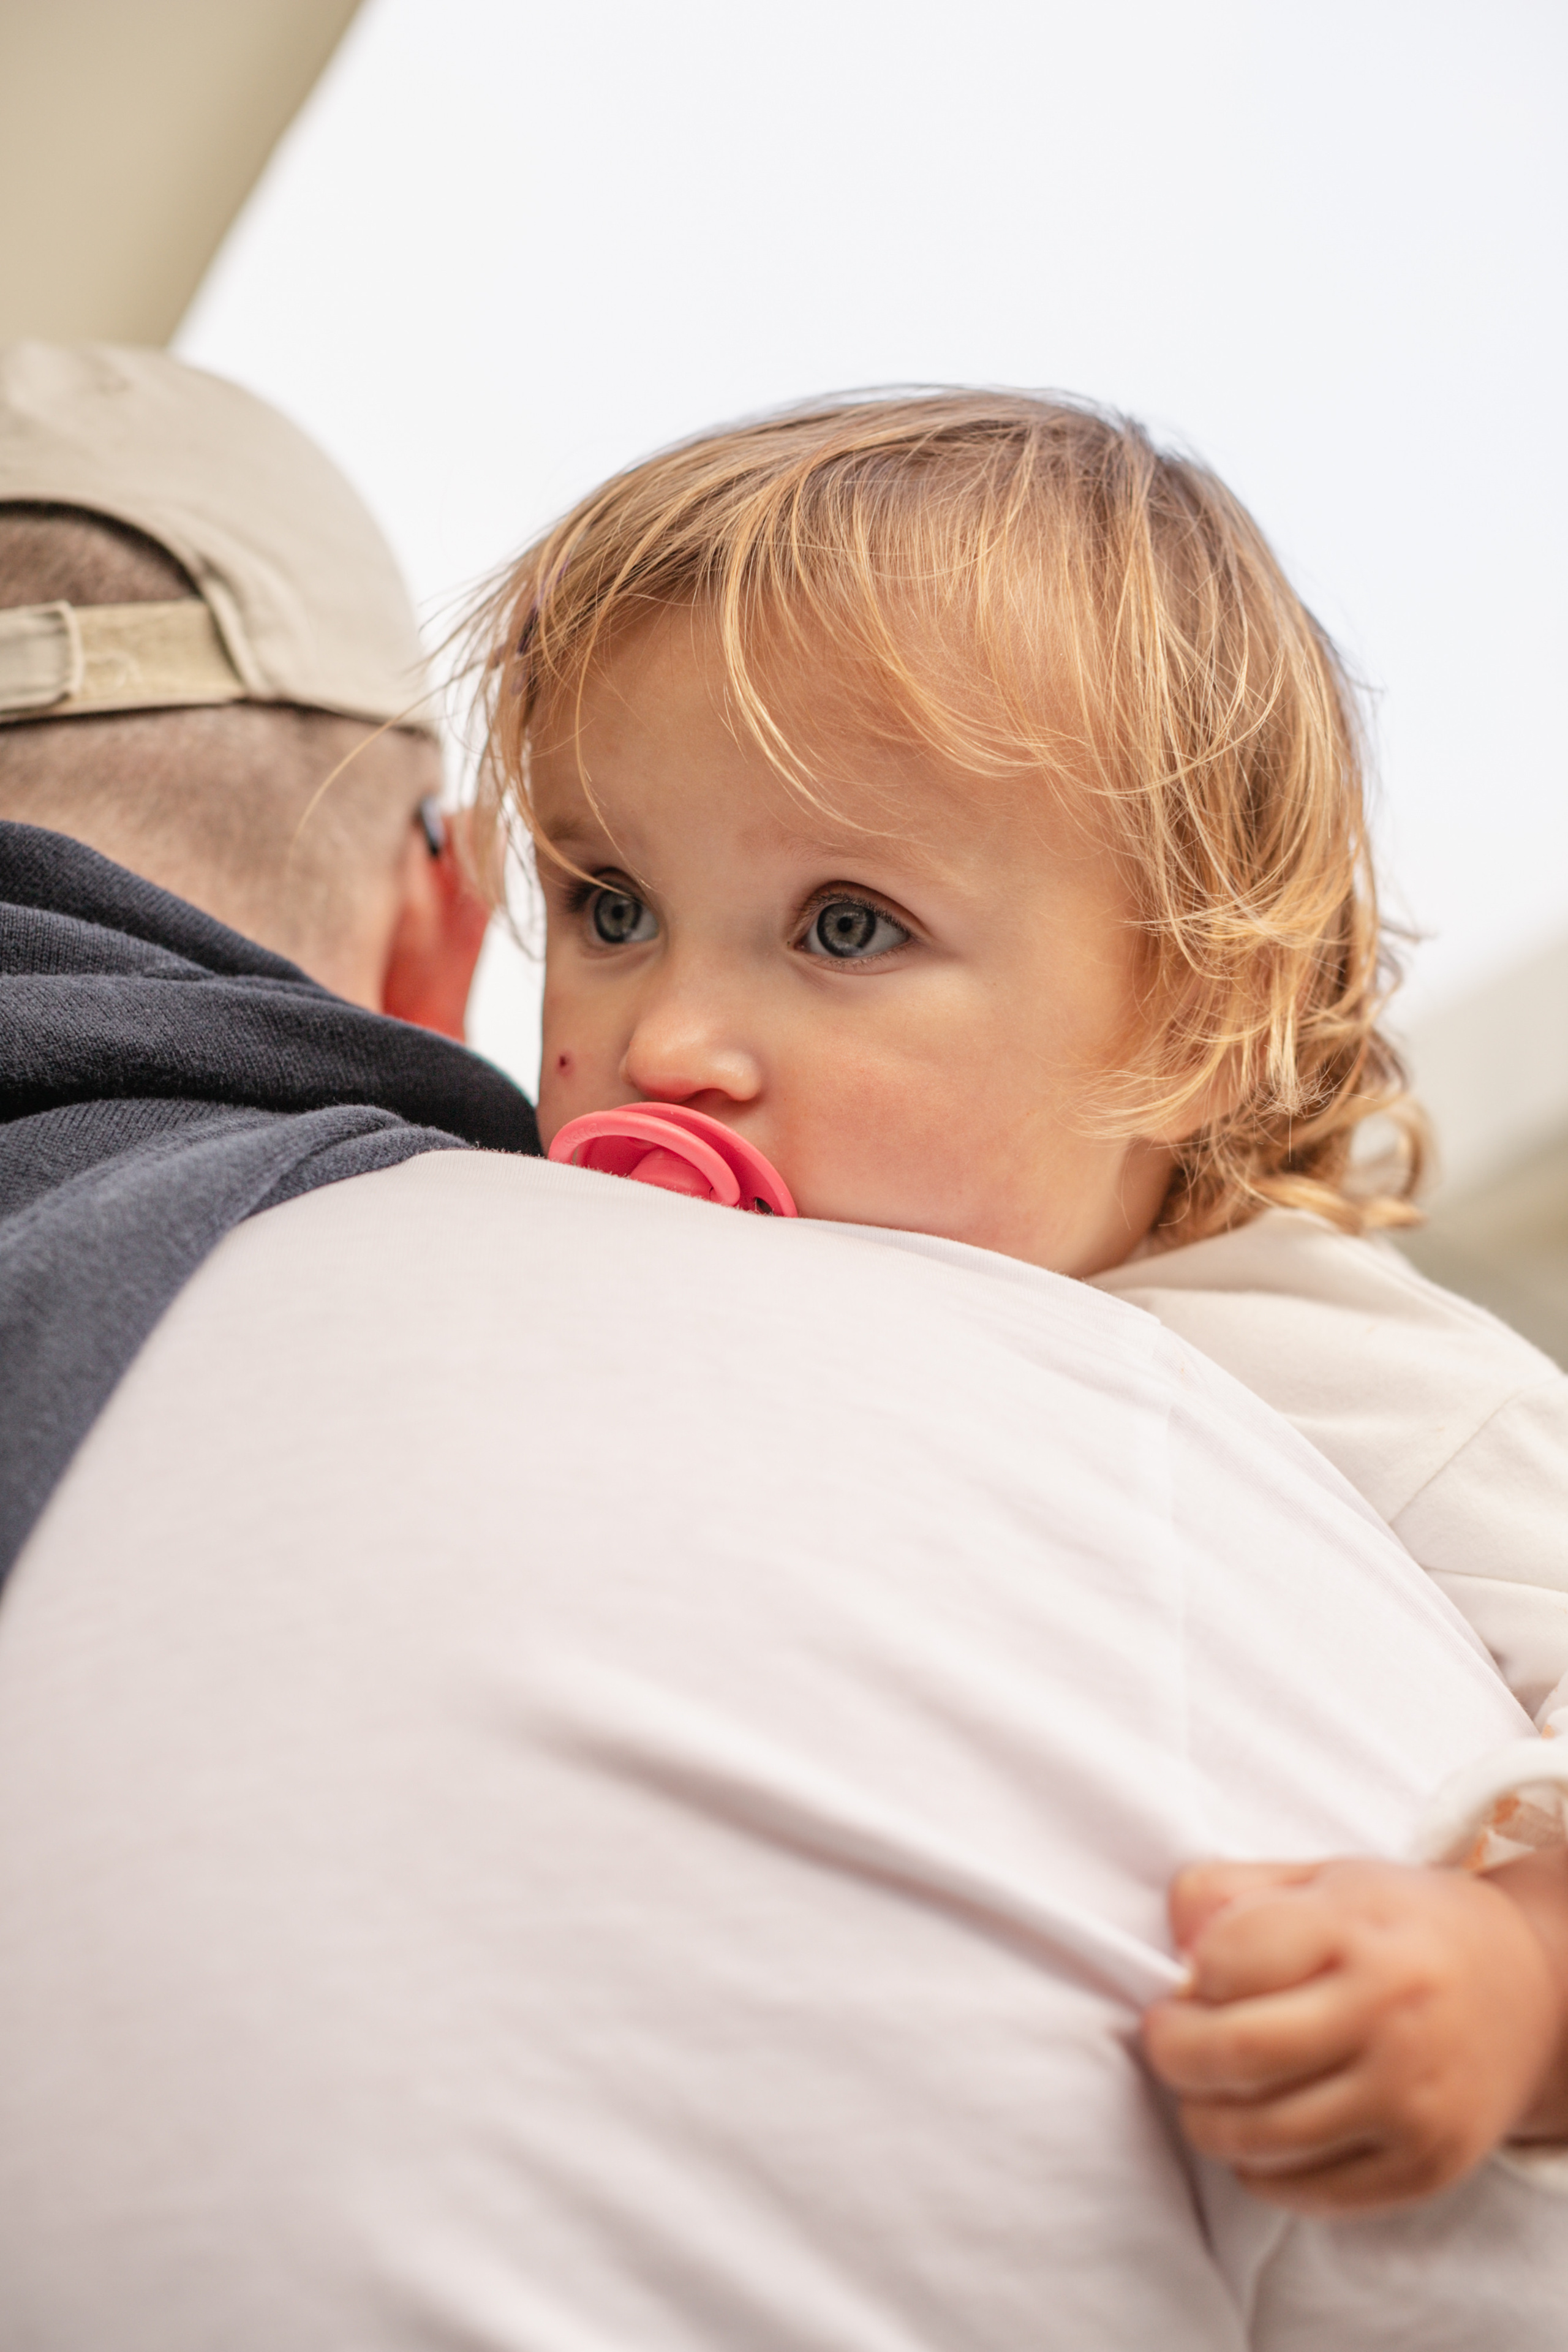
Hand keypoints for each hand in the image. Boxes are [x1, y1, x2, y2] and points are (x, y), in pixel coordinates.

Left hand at [1142, 1856, 1564, 2213]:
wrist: (1533, 1994)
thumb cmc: (1403, 1929)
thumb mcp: (1324, 1878)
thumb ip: (1234, 1892)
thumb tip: (1171, 1939)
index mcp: (1358, 1930)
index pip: (1229, 1959)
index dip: (1187, 1974)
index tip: (1185, 1980)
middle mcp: (1390, 2015)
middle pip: (1235, 2053)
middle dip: (1172, 2053)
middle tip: (1167, 2041)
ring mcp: (1412, 2100)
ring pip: (1260, 2134)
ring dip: (1203, 2118)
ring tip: (1205, 2092)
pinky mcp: (1425, 2166)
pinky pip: (1306, 2190)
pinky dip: (1257, 2170)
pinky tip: (1257, 2133)